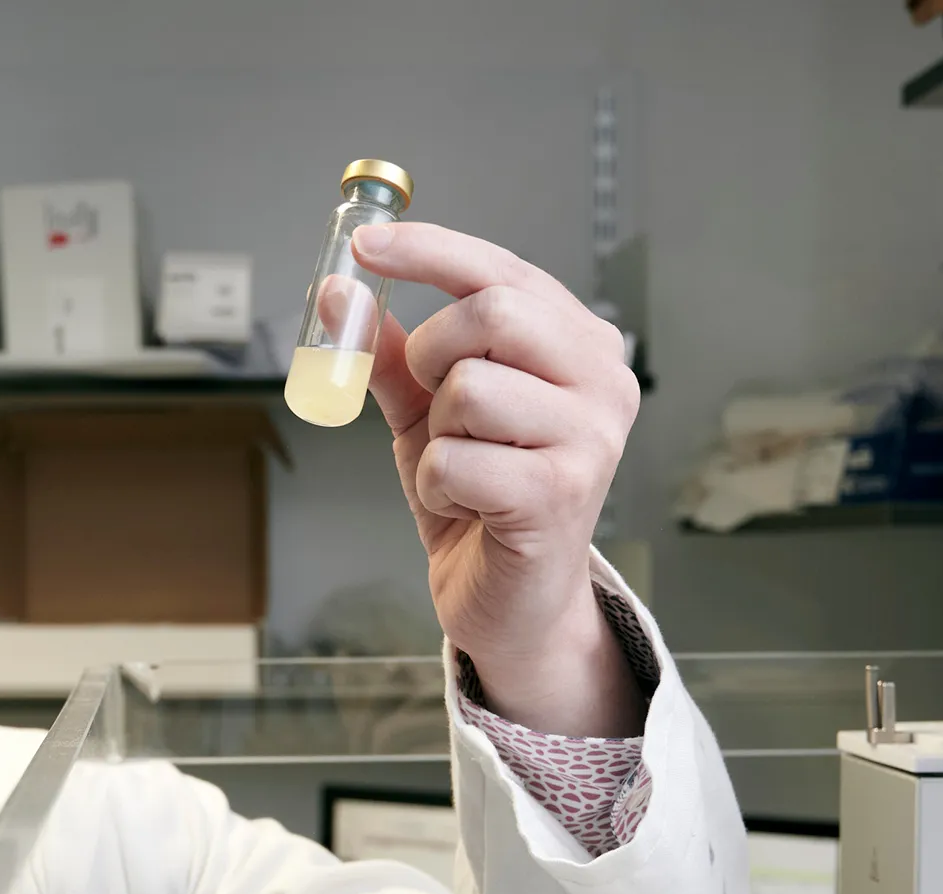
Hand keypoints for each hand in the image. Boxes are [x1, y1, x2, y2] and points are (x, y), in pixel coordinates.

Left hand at [348, 222, 644, 738]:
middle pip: (492, 312)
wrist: (513, 602)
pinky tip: (465, 505)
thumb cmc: (483, 497)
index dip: (428, 249)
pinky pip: (455, 458)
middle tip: (432, 400)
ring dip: (436, 433)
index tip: (364, 242)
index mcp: (578, 343)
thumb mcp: (430, 413)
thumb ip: (393, 353)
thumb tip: (340, 293)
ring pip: (468, 388)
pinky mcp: (560, 493)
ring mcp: (591, 437)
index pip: (501, 269)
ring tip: (459, 468)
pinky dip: (436, 483)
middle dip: (433, 352)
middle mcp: (603, 380)